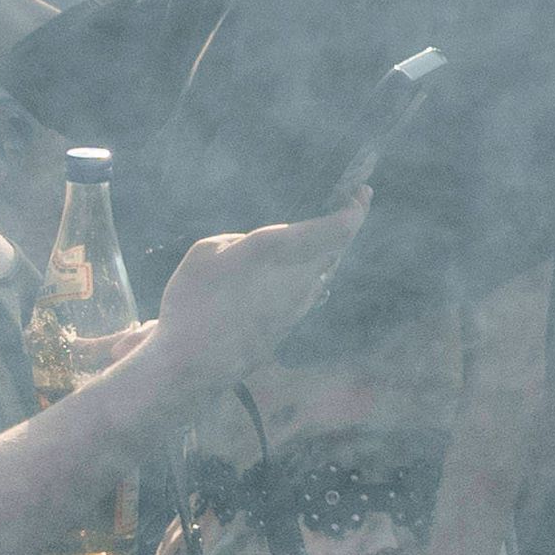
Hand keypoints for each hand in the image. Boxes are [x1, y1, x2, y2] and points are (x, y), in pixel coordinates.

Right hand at [136, 204, 359, 379]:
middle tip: (355, 200)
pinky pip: (310, 290)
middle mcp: (299, 278)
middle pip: (339, 247)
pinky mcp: (290, 325)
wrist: (193, 362)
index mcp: (279, 251)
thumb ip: (245, 240)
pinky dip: (313, 272)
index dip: (356, 209)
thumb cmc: (193, 300)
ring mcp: (298, 305)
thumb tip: (267, 251)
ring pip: (326, 270)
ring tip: (327, 229)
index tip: (361, 192)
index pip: (338, 229)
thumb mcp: (208, 250)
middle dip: (349, 222)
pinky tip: (304, 266)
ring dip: (330, 249)